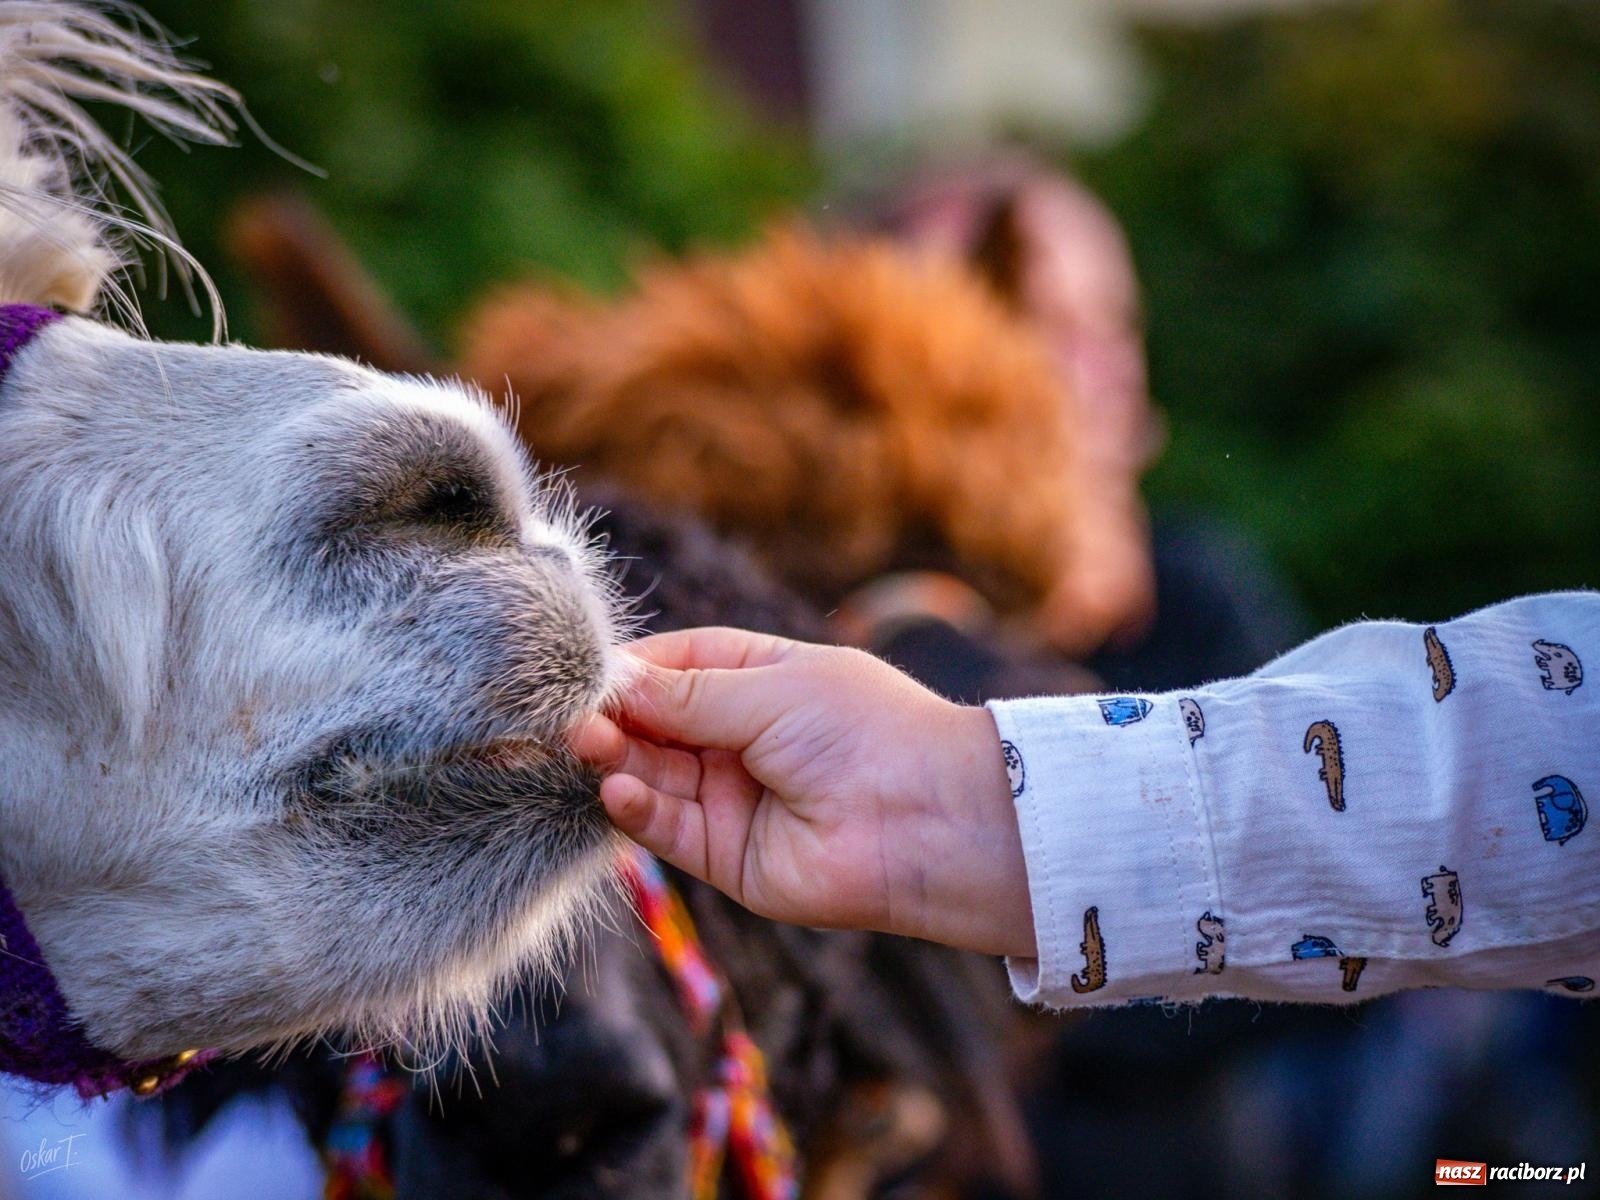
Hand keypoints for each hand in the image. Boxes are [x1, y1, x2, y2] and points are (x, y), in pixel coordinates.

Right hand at [571, 627, 1035, 957]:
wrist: (926, 819)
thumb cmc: (863, 732)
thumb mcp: (769, 691)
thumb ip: (685, 695)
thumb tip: (610, 682)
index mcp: (758, 679)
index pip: (672, 666)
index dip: (626, 670)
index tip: (576, 673)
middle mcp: (738, 737)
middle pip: (651, 723)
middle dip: (609, 718)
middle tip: (563, 717)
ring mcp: (730, 795)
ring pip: (650, 775)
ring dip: (614, 761)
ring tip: (585, 746)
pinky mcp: (726, 853)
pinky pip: (666, 827)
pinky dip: (636, 808)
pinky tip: (618, 789)